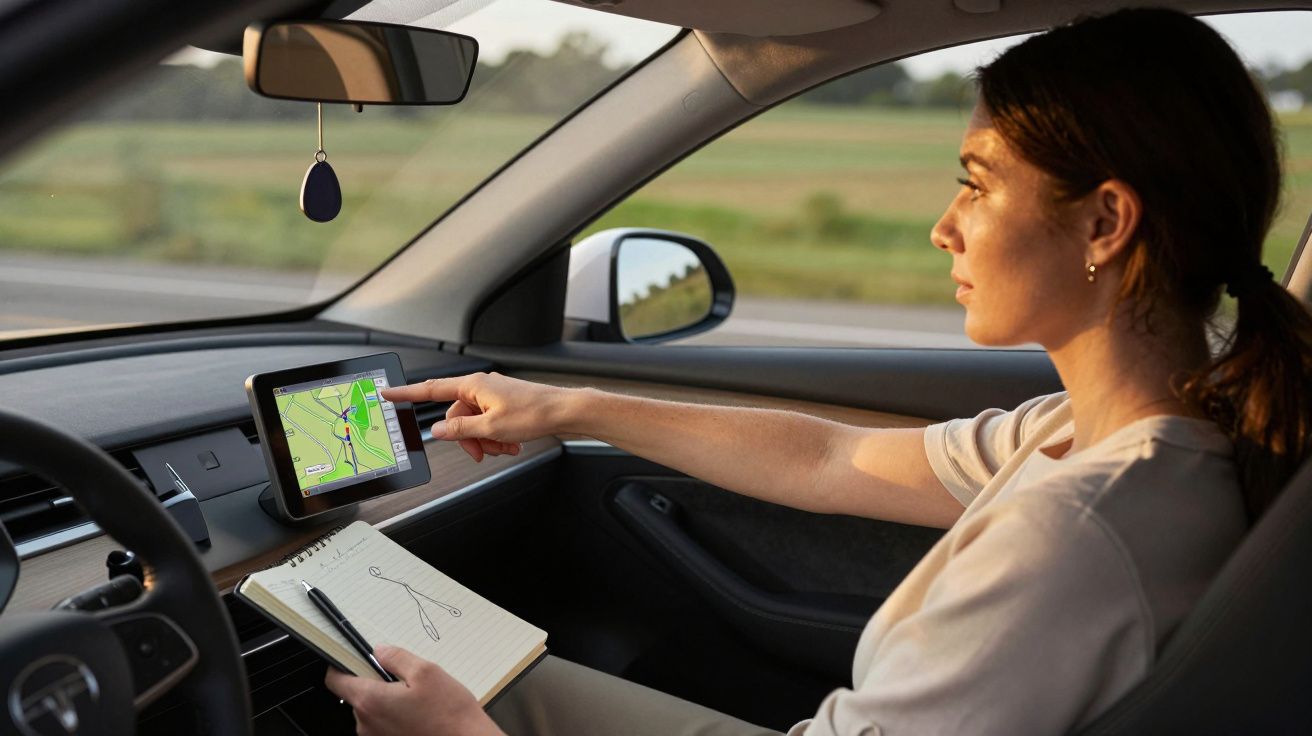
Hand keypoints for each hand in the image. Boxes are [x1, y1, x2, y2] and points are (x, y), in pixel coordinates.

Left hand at [324, 645, 503, 735]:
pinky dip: (395, 715)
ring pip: (371, 709)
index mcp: (370, 701)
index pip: (336, 680)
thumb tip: (380, 650)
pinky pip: (382, 724)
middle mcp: (366, 724)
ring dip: (387, 700)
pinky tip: (418, 712)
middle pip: (356, 694)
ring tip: (416, 698)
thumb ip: (397, 658)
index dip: (342, 665)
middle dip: (375, 682)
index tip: (355, 658)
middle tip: (403, 677)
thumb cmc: (449, 713)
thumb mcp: (426, 672)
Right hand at [381, 372, 573, 461]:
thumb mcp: (491, 428)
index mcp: (472, 386)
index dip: (407, 393)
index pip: (431, 389)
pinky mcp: (504, 404)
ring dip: (485, 441)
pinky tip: (511, 444)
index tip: (388, 393)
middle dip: (468, 438)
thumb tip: (437, 430)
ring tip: (504, 447)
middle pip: (456, 417)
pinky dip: (496, 437)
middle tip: (482, 453)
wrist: (564, 411)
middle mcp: (480, 387)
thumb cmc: (534, 413)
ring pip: (474, 423)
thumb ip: (460, 430)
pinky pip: (489, 423)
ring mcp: (493, 395)